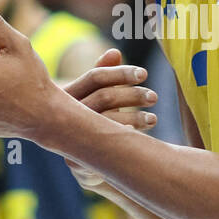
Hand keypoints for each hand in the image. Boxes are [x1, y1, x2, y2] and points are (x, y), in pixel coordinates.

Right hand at [62, 48, 157, 188]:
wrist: (82, 165)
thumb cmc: (93, 123)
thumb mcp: (99, 99)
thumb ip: (106, 76)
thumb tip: (114, 52)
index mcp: (68, 95)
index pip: (95, 77)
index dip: (120, 74)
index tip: (144, 74)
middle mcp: (65, 115)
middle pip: (103, 97)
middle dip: (132, 95)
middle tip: (153, 96)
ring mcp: (67, 139)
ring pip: (106, 121)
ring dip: (135, 118)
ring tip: (153, 118)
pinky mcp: (76, 162)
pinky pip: (100, 150)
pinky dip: (121, 140)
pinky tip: (138, 137)